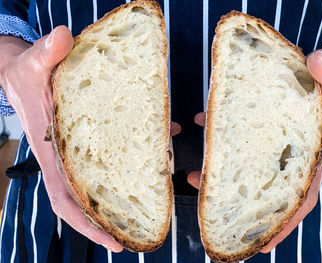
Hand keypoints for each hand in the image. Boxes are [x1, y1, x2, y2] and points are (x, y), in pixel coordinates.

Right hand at [0, 26, 180, 251]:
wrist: (25, 75)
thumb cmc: (27, 76)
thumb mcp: (32, 63)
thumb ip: (46, 53)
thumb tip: (63, 37)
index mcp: (53, 155)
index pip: (67, 200)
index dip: (88, 224)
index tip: (114, 241)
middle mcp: (67, 160)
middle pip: (88, 202)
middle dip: (112, 221)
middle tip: (141, 234)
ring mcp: (78, 153)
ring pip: (103, 183)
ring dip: (127, 194)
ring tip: (158, 197)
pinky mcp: (89, 141)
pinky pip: (113, 157)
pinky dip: (136, 158)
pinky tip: (164, 144)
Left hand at [188, 31, 321, 251]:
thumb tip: (320, 66)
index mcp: (311, 149)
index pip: (301, 194)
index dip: (284, 221)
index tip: (264, 244)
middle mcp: (292, 151)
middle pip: (267, 188)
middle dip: (242, 205)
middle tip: (213, 212)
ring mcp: (275, 140)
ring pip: (248, 165)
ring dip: (222, 172)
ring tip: (195, 177)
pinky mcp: (261, 125)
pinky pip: (238, 137)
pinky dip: (220, 134)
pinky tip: (201, 121)